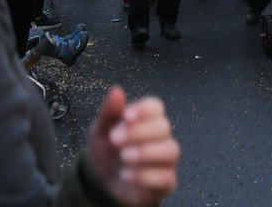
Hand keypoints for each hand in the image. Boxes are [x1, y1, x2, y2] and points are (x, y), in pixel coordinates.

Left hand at [85, 87, 179, 206]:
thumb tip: (116, 90)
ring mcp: (165, 160)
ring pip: (171, 150)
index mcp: (147, 120)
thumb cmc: (107, 151)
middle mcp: (161, 138)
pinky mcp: (165, 183)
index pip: (156, 107)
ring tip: (124, 157)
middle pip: (164, 127)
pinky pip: (167, 178)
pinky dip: (146, 176)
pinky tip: (126, 174)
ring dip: (146, 152)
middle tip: (115, 139)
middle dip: (139, 132)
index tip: (126, 117)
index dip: (144, 109)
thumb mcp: (100, 131)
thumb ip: (109, 112)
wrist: (102, 182)